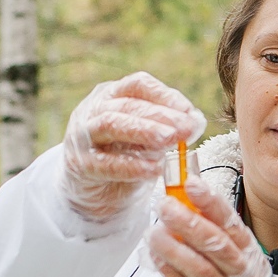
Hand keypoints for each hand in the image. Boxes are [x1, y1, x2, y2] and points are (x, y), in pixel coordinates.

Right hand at [59, 72, 205, 221]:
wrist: (98, 192)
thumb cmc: (127, 155)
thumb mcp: (149, 137)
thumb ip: (169, 127)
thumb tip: (196, 120)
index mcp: (112, 95)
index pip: (137, 84)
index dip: (164, 95)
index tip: (189, 110)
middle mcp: (94, 110)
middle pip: (126, 104)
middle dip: (160, 115)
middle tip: (187, 128)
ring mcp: (83, 136)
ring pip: (110, 124)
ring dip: (144, 130)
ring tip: (170, 139)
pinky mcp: (81, 165)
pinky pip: (105, 162)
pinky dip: (132, 165)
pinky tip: (155, 169)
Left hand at [149, 176, 270, 276]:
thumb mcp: (225, 257)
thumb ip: (209, 230)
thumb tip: (181, 194)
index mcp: (249, 252)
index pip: (232, 223)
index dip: (211, 202)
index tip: (192, 184)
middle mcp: (243, 274)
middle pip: (218, 245)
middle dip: (189, 223)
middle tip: (164, 206)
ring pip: (201, 269)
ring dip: (175, 248)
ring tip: (154, 232)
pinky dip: (171, 272)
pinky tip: (156, 257)